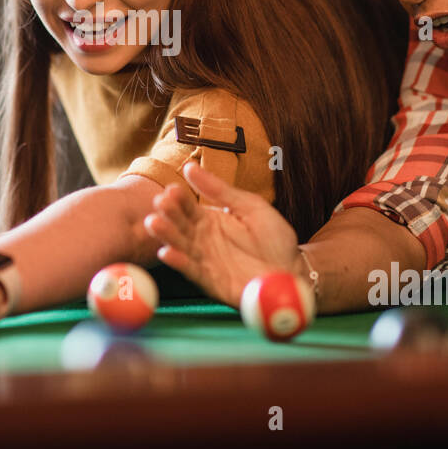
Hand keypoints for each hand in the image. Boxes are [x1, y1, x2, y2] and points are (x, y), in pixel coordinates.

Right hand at [144, 161, 300, 308]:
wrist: (293, 270)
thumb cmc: (273, 237)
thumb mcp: (250, 206)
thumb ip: (220, 190)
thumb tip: (190, 166)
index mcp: (210, 219)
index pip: (188, 206)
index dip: (179, 198)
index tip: (170, 189)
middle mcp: (202, 240)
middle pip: (180, 226)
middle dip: (168, 215)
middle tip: (159, 203)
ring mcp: (206, 260)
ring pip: (181, 246)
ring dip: (166, 236)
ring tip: (154, 223)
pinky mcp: (211, 282)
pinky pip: (192, 271)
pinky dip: (179, 263)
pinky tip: (167, 252)